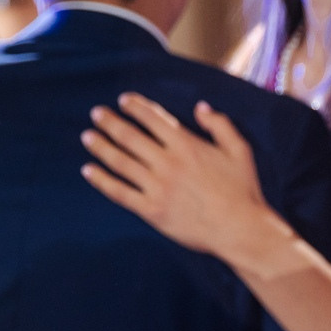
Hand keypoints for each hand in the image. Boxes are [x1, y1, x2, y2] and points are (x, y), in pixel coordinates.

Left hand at [81, 94, 278, 263]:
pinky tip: (88, 170)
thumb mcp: (240, 151)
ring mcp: (157, 187)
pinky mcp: (151, 210)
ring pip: (120, 162)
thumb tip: (200, 107)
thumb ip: (220, 125)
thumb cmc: (243, 191)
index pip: (154, 119)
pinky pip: (119, 192)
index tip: (123, 100)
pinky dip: (101, 180)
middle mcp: (167, 163)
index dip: (136, 107)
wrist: (240, 230)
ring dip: (101, 146)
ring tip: (87, 136)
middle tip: (97, 113)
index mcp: (187, 146)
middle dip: (111, 122)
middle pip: (130, 137)